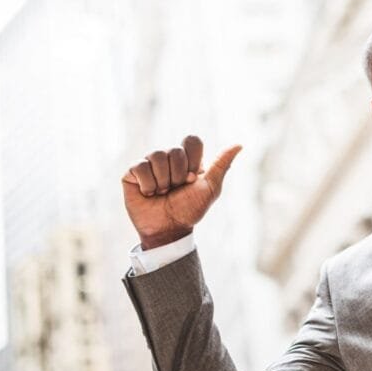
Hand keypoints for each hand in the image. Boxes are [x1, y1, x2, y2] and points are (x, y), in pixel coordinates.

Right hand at [122, 135, 241, 248]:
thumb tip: (239, 145)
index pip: (192, 140)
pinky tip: (149, 193)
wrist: (168, 229)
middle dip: (178, 175)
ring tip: (162, 193)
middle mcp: (168, 158)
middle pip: (174, 150)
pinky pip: (140, 166)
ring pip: (156, 155)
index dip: (193, 160)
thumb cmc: (190, 209)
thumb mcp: (210, 188)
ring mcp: (149, 163)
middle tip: (175, 189)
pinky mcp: (132, 173)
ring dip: (163, 181)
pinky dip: (148, 184)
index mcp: (188, 159)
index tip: (192, 179)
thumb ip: (221, 165)